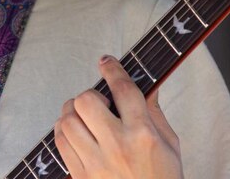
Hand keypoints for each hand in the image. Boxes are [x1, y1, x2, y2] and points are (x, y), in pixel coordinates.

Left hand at [53, 55, 183, 177]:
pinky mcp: (81, 176)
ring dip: (73, 113)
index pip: (123, 90)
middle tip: (99, 104)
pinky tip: (77, 134)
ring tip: (85, 119)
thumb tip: (147, 83)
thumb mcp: (170, 146)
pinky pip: (59, 142)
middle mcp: (117, 146)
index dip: (113, 70)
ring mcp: (96, 163)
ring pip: (67, 120)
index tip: (106, 62)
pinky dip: (64, 132)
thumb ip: (154, 112)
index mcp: (143, 135)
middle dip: (90, 96)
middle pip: (87, 101)